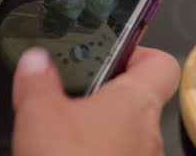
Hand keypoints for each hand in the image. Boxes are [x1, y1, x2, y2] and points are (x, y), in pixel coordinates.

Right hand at [11, 45, 180, 155]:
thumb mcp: (38, 113)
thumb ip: (37, 79)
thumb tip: (34, 59)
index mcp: (136, 101)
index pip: (161, 62)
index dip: (137, 52)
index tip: (110, 50)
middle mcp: (147, 133)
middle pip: (136, 100)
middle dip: (103, 95)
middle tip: (69, 90)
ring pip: (123, 135)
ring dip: (95, 130)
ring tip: (58, 127)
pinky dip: (92, 154)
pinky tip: (61, 155)